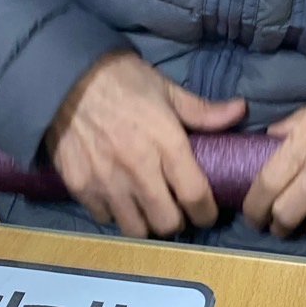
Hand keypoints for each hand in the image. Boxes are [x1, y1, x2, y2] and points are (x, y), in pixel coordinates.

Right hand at [46, 51, 244, 237]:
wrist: (65, 77)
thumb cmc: (123, 80)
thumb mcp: (166, 89)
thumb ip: (203, 111)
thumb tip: (240, 111)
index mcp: (166, 144)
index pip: (195, 196)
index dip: (206, 213)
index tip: (207, 212)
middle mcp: (138, 169)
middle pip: (167, 223)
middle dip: (177, 221)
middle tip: (176, 209)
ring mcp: (106, 182)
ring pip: (135, 229)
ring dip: (146, 223)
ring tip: (148, 208)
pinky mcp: (80, 186)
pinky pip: (104, 217)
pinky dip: (115, 214)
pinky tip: (119, 198)